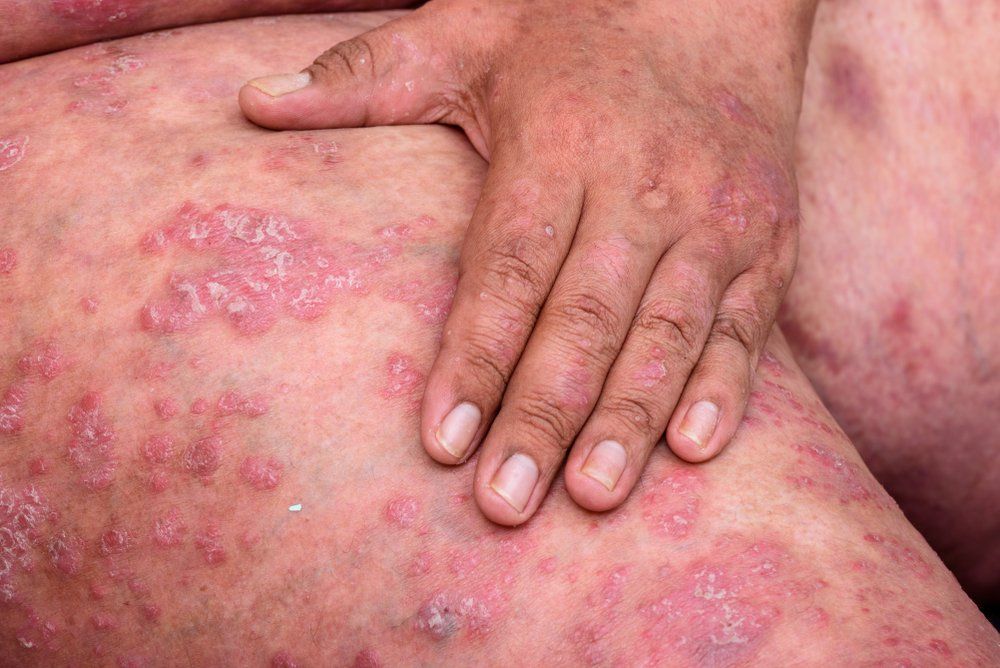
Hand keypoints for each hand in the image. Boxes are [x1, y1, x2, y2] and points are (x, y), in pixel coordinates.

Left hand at [239, 0, 814, 524]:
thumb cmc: (579, 20)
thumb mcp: (470, 30)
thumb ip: (365, 76)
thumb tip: (252, 104)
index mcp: (561, 141)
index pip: (511, 267)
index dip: (475, 357)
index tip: (441, 440)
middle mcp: (643, 185)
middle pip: (586, 318)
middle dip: (543, 416)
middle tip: (505, 503)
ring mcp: (716, 217)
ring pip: (667, 334)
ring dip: (629, 421)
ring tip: (591, 496)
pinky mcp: (767, 240)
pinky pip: (745, 324)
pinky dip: (723, 387)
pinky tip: (694, 450)